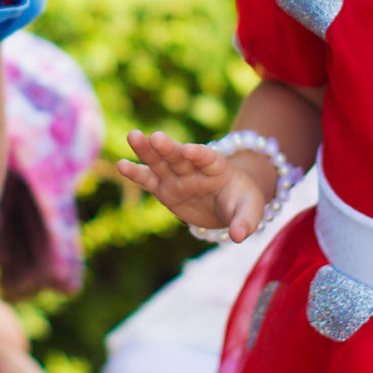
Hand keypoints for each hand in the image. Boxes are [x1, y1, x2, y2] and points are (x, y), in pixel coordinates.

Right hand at [116, 130, 270, 241]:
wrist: (229, 204)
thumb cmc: (241, 201)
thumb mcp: (250, 209)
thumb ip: (245, 221)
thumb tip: (239, 236)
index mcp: (217, 167)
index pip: (208, 158)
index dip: (199, 154)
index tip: (189, 150)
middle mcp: (194, 169)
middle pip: (180, 156)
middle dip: (168, 147)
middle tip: (155, 136)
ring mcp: (177, 178)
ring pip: (160, 162)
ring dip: (147, 151)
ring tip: (133, 136)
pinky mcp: (165, 190)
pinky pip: (149, 181)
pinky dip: (136, 174)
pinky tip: (121, 164)